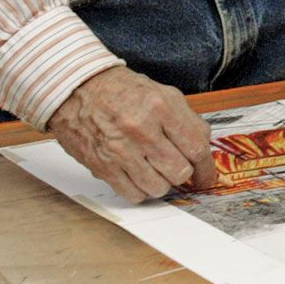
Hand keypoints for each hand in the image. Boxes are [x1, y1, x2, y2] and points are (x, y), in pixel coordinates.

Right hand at [49, 66, 213, 202]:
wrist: (77, 90)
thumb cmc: (121, 91)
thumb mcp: (163, 94)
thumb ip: (187, 120)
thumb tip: (204, 150)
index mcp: (161, 108)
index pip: (196, 148)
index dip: (206, 168)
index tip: (206, 176)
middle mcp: (141, 129)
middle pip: (180, 171)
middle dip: (183, 173)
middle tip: (177, 167)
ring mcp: (121, 150)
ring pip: (158, 187)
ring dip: (162, 183)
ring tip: (156, 170)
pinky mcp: (103, 166)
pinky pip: (133, 194)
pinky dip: (141, 190)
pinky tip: (139, 176)